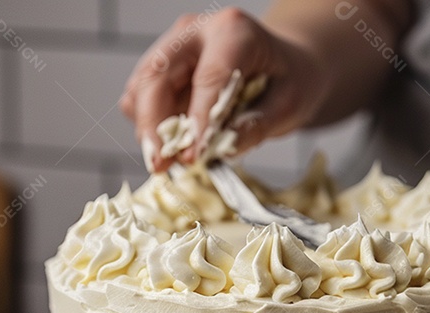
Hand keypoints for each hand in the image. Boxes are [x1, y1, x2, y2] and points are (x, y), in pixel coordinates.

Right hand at [120, 7, 325, 171]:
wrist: (284, 65)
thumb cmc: (289, 79)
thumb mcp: (289, 104)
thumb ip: (256, 126)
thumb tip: (221, 149)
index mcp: (233, 31)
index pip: (208, 77)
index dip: (197, 120)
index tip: (191, 157)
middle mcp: (195, 32)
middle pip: (156, 74)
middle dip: (154, 124)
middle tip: (160, 164)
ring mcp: (173, 47)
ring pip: (141, 86)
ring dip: (148, 128)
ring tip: (167, 160)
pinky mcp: (161, 66)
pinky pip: (140, 97)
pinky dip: (150, 124)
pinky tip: (172, 142)